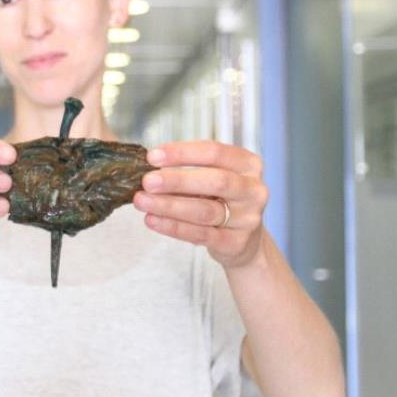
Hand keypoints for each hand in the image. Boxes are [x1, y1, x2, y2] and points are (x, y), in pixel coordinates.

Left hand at [133, 140, 268, 267]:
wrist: (244, 241)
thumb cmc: (222, 201)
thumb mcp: (213, 179)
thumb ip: (188, 171)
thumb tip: (149, 169)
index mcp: (248, 165)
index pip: (214, 152)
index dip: (182, 153)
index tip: (153, 156)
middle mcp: (253, 190)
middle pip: (215, 181)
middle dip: (177, 180)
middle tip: (147, 181)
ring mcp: (248, 219)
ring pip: (205, 210)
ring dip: (169, 205)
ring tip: (142, 201)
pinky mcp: (236, 243)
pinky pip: (201, 234)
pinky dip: (173, 227)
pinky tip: (152, 220)